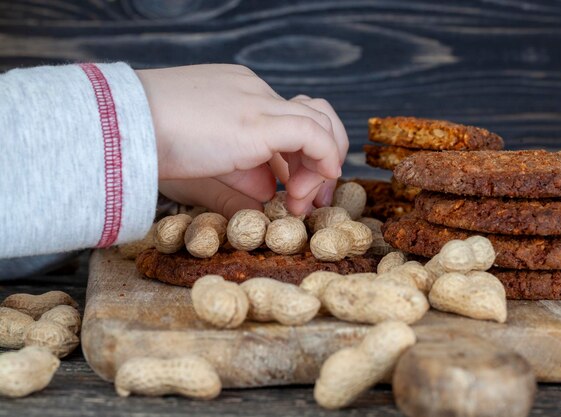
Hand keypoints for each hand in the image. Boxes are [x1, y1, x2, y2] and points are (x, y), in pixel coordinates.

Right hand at [136, 64, 347, 215]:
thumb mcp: (205, 158)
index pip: (288, 121)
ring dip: (321, 167)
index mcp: (240, 93)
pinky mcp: (259, 120)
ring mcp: (258, 101)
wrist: (121, 126)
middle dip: (321, 161)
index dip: (300, 160)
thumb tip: (271, 188)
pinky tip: (310, 189)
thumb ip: (242, 171)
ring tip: (303, 202)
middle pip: (311, 116)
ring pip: (319, 123)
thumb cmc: (150, 142)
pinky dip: (325, 161)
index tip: (295, 195)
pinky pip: (314, 134)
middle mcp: (255, 91)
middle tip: (311, 200)